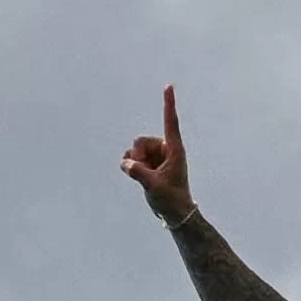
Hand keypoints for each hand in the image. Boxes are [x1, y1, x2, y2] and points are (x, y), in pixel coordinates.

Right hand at [120, 84, 194, 224]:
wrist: (174, 214)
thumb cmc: (171, 200)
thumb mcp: (154, 187)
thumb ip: (139, 173)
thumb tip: (126, 163)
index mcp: (174, 150)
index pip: (170, 122)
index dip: (168, 104)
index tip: (169, 86)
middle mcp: (165, 149)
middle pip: (140, 141)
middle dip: (137, 156)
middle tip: (147, 174)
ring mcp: (156, 155)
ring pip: (134, 149)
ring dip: (134, 163)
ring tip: (147, 178)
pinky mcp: (148, 162)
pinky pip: (130, 156)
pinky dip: (129, 165)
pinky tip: (136, 175)